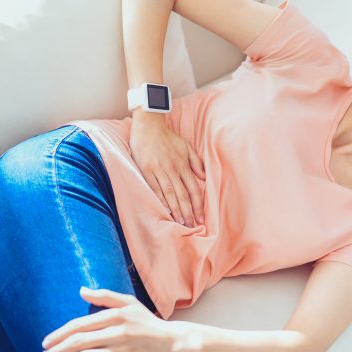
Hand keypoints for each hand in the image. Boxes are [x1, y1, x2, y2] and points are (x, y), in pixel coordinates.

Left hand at [40, 287, 184, 351]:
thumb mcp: (129, 303)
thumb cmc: (148, 322)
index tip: (46, 342)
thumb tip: (82, 290)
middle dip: (56, 351)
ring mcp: (121, 351)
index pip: (79, 325)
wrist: (173, 341)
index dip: (59, 334)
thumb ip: (105, 296)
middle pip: (78, 343)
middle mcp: (116, 333)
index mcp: (115, 316)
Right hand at [129, 113, 205, 227]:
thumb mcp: (186, 146)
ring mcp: (159, 170)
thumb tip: (203, 177)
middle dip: (188, 212)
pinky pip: (155, 188)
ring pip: (170, 194)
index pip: (194, 189)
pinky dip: (161, 200)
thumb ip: (196, 162)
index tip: (201, 217)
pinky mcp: (147, 170)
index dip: (198, 204)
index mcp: (183, 165)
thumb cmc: (167, 137)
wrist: (148, 126)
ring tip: (181, 222)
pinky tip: (166, 210)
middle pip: (183, 195)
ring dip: (176, 209)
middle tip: (192, 226)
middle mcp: (173, 169)